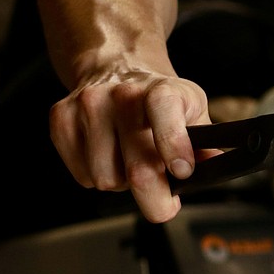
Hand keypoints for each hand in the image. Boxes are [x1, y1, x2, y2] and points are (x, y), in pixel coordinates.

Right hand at [49, 68, 210, 222]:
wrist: (117, 68)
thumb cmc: (161, 100)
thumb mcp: (194, 111)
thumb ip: (206, 144)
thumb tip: (213, 171)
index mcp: (162, 89)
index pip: (164, 111)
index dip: (174, 146)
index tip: (183, 172)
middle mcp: (122, 94)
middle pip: (137, 168)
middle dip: (156, 198)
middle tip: (164, 204)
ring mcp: (87, 105)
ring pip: (106, 179)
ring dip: (122, 183)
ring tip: (130, 161)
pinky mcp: (60, 119)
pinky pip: (83, 176)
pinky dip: (97, 177)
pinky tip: (108, 155)